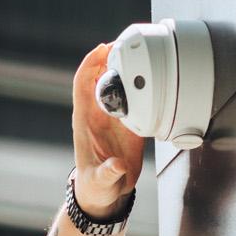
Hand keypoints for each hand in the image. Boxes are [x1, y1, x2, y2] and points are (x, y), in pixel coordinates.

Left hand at [71, 41, 149, 218]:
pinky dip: (142, 85)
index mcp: (85, 121)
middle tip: (127, 41)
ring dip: (127, 67)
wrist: (106, 193)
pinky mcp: (129, 122)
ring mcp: (114, 116)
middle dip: (111, 56)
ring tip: (141, 51)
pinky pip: (134, 97)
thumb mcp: (100, 182)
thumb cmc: (96, 187)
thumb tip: (117, 166)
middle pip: (100, 75)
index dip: (91, 64)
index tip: (103, 49)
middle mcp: (98, 114)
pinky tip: (153, 77)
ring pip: (117, 83)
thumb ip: (108, 173)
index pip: (83, 83)